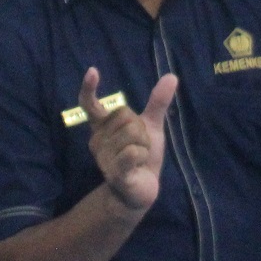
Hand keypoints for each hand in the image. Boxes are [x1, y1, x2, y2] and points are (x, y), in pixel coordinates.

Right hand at [83, 67, 172, 213]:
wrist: (142, 189)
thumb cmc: (142, 156)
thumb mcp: (152, 126)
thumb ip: (157, 103)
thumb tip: (171, 76)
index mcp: (103, 127)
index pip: (89, 105)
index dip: (89, 88)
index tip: (93, 71)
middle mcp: (97, 140)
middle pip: (126, 115)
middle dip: (142, 129)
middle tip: (140, 145)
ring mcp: (104, 158)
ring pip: (133, 133)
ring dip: (145, 145)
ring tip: (140, 158)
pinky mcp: (115, 173)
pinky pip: (132, 152)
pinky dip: (142, 156)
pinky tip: (139, 165)